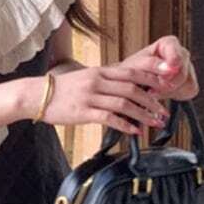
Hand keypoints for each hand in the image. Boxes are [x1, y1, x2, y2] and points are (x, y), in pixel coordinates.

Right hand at [36, 65, 171, 134]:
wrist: (37, 96)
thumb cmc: (62, 90)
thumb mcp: (85, 78)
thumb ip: (105, 82)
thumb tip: (126, 90)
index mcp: (100, 72)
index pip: (132, 71)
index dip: (152, 78)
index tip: (166, 86)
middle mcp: (97, 81)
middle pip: (132, 88)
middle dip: (152, 101)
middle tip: (163, 111)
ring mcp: (90, 96)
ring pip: (124, 104)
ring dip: (142, 114)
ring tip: (154, 123)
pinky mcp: (83, 112)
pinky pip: (109, 118)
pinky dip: (125, 125)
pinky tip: (135, 131)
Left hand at [119, 35, 198, 99]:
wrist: (134, 84)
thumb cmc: (133, 71)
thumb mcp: (136, 66)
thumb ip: (151, 64)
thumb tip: (170, 68)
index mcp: (169, 43)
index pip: (176, 50)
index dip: (174, 59)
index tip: (171, 67)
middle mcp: (182, 54)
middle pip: (183, 70)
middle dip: (167, 82)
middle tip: (151, 89)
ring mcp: (188, 68)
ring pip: (187, 82)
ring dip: (168, 90)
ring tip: (153, 90)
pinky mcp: (190, 84)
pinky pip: (188, 91)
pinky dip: (173, 95)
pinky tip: (161, 92)